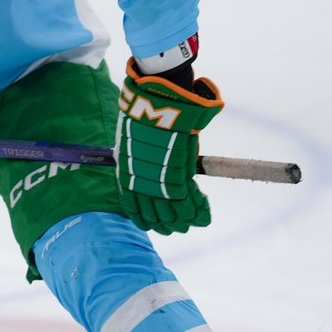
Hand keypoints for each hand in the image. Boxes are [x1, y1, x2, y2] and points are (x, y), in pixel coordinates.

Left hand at [115, 58, 222, 233]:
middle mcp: (142, 184)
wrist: (156, 105)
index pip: (135, 211)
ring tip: (194, 220)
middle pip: (156, 218)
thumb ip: (139, 163)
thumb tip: (149, 171)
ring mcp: (160, 182)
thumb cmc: (144, 118)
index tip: (156, 226)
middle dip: (169, 225)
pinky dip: (199, 210)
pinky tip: (204, 212)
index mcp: (127, 177)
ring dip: (186, 221)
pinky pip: (190, 202)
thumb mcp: (131, 144)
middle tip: (181, 226)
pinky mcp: (179, 176)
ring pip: (174, 214)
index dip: (147, 222)